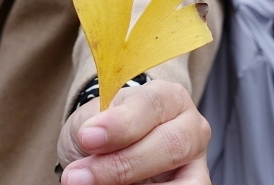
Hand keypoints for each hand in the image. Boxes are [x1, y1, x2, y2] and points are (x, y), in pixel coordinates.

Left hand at [57, 80, 210, 184]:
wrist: (104, 148)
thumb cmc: (102, 129)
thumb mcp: (93, 121)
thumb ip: (94, 132)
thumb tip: (89, 153)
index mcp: (169, 96)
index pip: (151, 105)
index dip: (120, 124)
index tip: (87, 138)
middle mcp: (191, 127)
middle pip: (171, 145)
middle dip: (122, 165)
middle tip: (78, 177)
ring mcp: (196, 163)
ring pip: (186, 181)